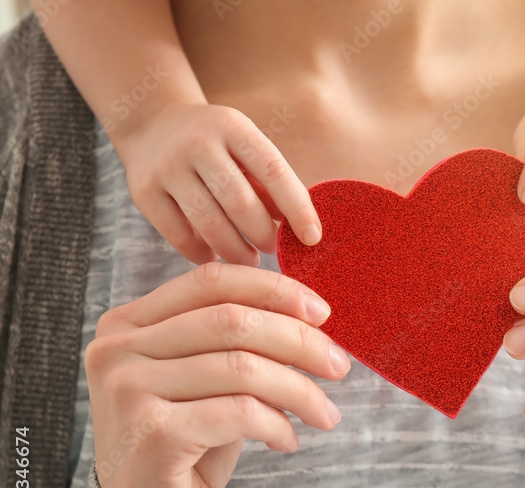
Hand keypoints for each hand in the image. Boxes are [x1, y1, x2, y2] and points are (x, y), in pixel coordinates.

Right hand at [84, 262, 349, 487]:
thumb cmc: (187, 445)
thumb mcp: (210, 382)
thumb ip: (239, 343)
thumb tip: (311, 318)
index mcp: (128, 324)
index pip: (210, 281)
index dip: (273, 290)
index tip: (323, 313)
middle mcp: (117, 350)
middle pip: (232, 321)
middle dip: (300, 341)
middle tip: (339, 366)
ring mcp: (128, 390)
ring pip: (243, 368)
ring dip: (300, 391)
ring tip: (325, 414)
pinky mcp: (151, 433)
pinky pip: (240, 412)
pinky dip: (278, 425)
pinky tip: (287, 441)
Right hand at [115, 104, 321, 266]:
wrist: (153, 123)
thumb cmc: (219, 146)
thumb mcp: (247, 150)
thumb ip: (272, 186)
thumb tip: (304, 232)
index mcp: (234, 127)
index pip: (274, 171)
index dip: (297, 208)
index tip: (313, 238)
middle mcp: (198, 143)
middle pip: (239, 202)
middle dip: (264, 235)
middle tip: (274, 250)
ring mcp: (166, 166)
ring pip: (208, 223)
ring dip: (235, 251)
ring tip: (249, 259)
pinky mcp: (142, 191)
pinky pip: (179, 235)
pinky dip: (202, 253)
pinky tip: (215, 256)